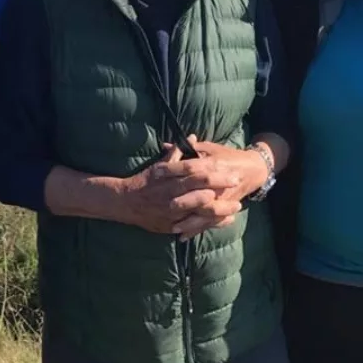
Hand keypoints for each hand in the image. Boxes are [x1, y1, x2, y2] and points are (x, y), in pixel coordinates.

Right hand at [114, 144, 240, 234]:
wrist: (125, 202)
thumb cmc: (144, 181)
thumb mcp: (159, 165)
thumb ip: (177, 153)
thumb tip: (192, 137)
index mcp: (169, 176)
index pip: (195, 171)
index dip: (214, 171)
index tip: (230, 171)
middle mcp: (171, 193)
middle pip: (200, 189)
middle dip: (221, 187)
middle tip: (237, 184)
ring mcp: (171, 210)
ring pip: (200, 209)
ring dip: (220, 208)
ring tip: (236, 206)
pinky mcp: (171, 225)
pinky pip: (194, 225)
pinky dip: (211, 223)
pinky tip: (225, 221)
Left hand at [154, 138, 272, 238]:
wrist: (252, 170)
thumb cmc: (227, 157)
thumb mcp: (209, 148)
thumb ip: (187, 148)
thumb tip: (165, 145)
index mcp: (211, 164)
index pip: (190, 167)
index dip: (172, 169)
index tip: (156, 173)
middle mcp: (217, 183)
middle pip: (198, 193)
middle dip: (182, 201)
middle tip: (166, 206)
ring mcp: (222, 198)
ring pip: (205, 212)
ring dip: (190, 221)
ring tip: (174, 227)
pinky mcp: (226, 209)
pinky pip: (211, 222)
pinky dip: (197, 230)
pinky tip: (183, 236)